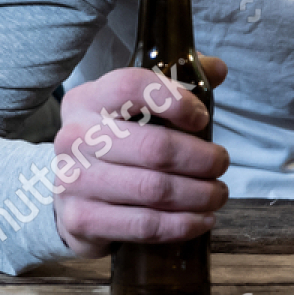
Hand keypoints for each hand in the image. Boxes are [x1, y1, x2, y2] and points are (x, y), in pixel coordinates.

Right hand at [52, 58, 229, 257]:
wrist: (73, 192)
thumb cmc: (118, 141)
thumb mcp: (140, 105)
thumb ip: (180, 79)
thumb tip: (216, 69)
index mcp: (87, 99)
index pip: (131, 86)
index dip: (174, 100)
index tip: (201, 118)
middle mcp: (74, 137)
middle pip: (153, 147)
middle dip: (201, 158)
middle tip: (222, 163)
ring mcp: (72, 181)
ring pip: (153, 189)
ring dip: (198, 194)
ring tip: (218, 193)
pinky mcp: (80, 220)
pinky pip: (143, 225)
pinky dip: (181, 225)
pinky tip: (201, 220)